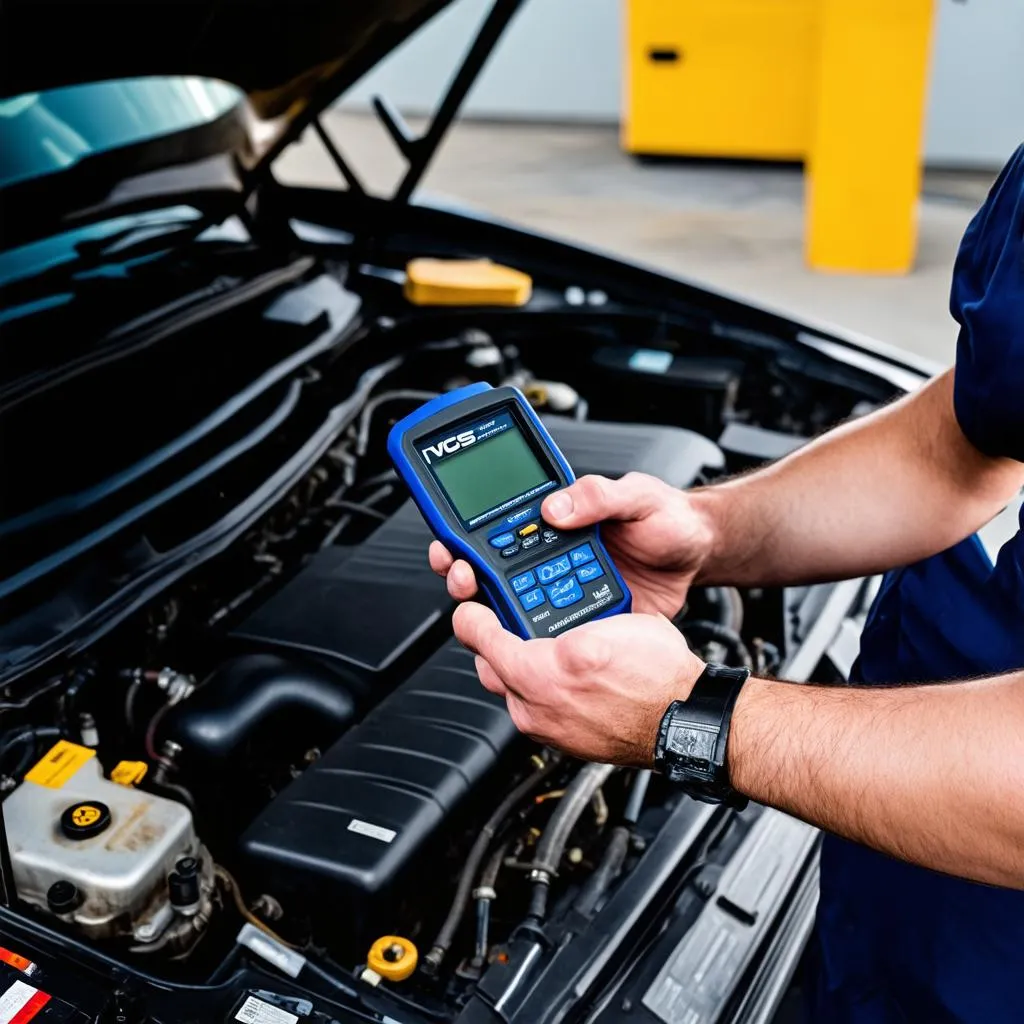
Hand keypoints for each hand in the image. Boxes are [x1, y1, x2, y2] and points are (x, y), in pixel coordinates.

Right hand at [429, 473, 713, 616]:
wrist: (701, 554)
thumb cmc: (668, 518)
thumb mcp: (635, 494)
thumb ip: (597, 495)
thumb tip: (554, 507)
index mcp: (555, 520)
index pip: (496, 525)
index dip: (464, 536)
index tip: (450, 544)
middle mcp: (551, 554)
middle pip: (493, 569)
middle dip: (466, 574)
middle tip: (465, 577)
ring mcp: (565, 589)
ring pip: (514, 604)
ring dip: (494, 611)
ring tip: (489, 612)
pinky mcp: (584, 619)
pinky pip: (551, 632)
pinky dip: (534, 640)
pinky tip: (528, 642)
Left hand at [453, 601, 705, 764]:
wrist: (686, 719)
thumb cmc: (657, 677)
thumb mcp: (609, 622)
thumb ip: (566, 614)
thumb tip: (541, 607)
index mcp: (538, 674)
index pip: (479, 637)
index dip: (471, 614)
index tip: (471, 605)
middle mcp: (534, 707)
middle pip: (489, 665)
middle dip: (492, 641)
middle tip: (507, 620)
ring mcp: (548, 727)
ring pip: (511, 688)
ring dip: (516, 665)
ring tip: (539, 644)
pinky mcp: (563, 739)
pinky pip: (536, 707)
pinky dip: (539, 688)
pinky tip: (563, 673)